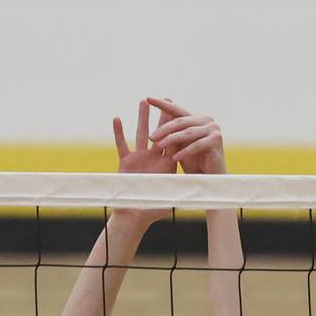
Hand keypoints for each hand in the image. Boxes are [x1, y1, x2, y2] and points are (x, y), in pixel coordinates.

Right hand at [111, 99, 176, 225]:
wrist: (134, 215)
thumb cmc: (153, 210)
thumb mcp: (171, 197)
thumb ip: (182, 189)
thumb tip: (199, 186)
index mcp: (166, 165)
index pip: (175, 143)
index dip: (179, 128)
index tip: (183, 113)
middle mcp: (154, 158)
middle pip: (161, 133)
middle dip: (164, 117)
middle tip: (167, 99)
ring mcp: (139, 158)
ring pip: (141, 134)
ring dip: (142, 118)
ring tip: (144, 102)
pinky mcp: (125, 162)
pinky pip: (121, 145)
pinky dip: (119, 133)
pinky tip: (117, 118)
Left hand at [148, 98, 225, 174]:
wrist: (209, 178)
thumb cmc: (194, 163)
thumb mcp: (181, 146)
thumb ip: (174, 134)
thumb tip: (157, 125)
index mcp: (198, 119)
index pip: (177, 110)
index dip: (162, 104)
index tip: (148, 98)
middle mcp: (207, 120)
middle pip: (181, 121)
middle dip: (164, 129)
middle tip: (151, 137)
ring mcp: (213, 129)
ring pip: (187, 132)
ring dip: (171, 139)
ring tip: (158, 146)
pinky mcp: (216, 141)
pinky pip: (196, 145)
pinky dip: (184, 152)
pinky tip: (174, 158)